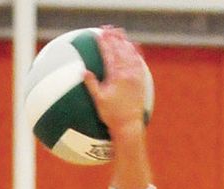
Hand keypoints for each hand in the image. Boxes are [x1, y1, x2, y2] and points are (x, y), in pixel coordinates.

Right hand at [82, 26, 148, 141]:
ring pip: (130, 52)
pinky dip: (135, 51)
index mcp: (117, 75)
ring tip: (119, 33)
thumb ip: (92, 85)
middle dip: (114, 37)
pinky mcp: (140, 79)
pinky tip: (134, 46)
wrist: (129, 124)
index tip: (99, 34)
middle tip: (107, 29)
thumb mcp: (99, 100)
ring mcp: (136, 74)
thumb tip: (84, 72)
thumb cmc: (112, 115)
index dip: (104, 43)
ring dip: (124, 41)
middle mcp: (128, 72)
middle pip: (120, 49)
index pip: (109, 54)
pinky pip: (139, 60)